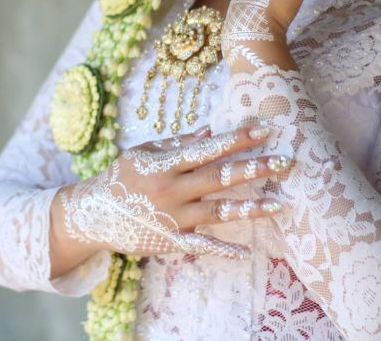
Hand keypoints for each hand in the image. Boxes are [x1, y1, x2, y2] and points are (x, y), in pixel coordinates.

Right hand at [57, 123, 295, 258]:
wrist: (93, 214)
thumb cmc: (121, 177)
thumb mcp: (144, 153)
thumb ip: (178, 143)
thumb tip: (209, 130)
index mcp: (165, 163)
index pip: (208, 148)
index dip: (237, 138)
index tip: (264, 129)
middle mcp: (172, 190)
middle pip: (220, 178)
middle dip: (254, 168)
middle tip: (286, 162)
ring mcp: (173, 217)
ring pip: (219, 211)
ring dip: (251, 207)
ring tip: (281, 203)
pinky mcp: (172, 240)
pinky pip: (202, 245)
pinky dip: (224, 250)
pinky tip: (247, 252)